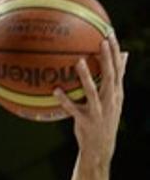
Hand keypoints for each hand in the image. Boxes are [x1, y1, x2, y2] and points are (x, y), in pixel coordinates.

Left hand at [54, 33, 126, 165]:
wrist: (101, 147)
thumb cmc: (105, 118)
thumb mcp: (115, 98)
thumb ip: (117, 77)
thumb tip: (125, 54)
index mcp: (116, 92)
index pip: (118, 68)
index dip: (115, 51)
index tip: (110, 33)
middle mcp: (110, 100)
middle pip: (110, 75)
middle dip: (107, 58)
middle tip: (101, 40)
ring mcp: (98, 111)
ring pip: (93, 91)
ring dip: (86, 77)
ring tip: (79, 62)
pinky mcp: (86, 121)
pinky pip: (73, 109)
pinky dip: (65, 100)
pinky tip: (55, 91)